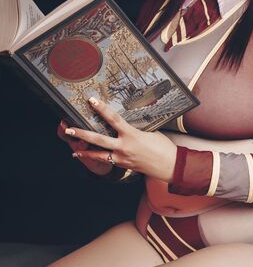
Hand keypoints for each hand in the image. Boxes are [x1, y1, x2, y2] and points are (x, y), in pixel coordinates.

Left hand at [60, 97, 177, 182]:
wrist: (169, 166)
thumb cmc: (163, 147)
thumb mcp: (149, 132)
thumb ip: (135, 129)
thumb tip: (125, 125)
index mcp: (132, 135)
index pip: (113, 119)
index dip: (102, 109)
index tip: (92, 101)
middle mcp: (124, 147)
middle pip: (98, 139)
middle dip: (82, 134)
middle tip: (69, 129)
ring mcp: (122, 158)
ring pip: (98, 154)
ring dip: (84, 151)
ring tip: (73, 149)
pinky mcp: (123, 165)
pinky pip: (107, 161)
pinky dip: (97, 158)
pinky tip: (89, 157)